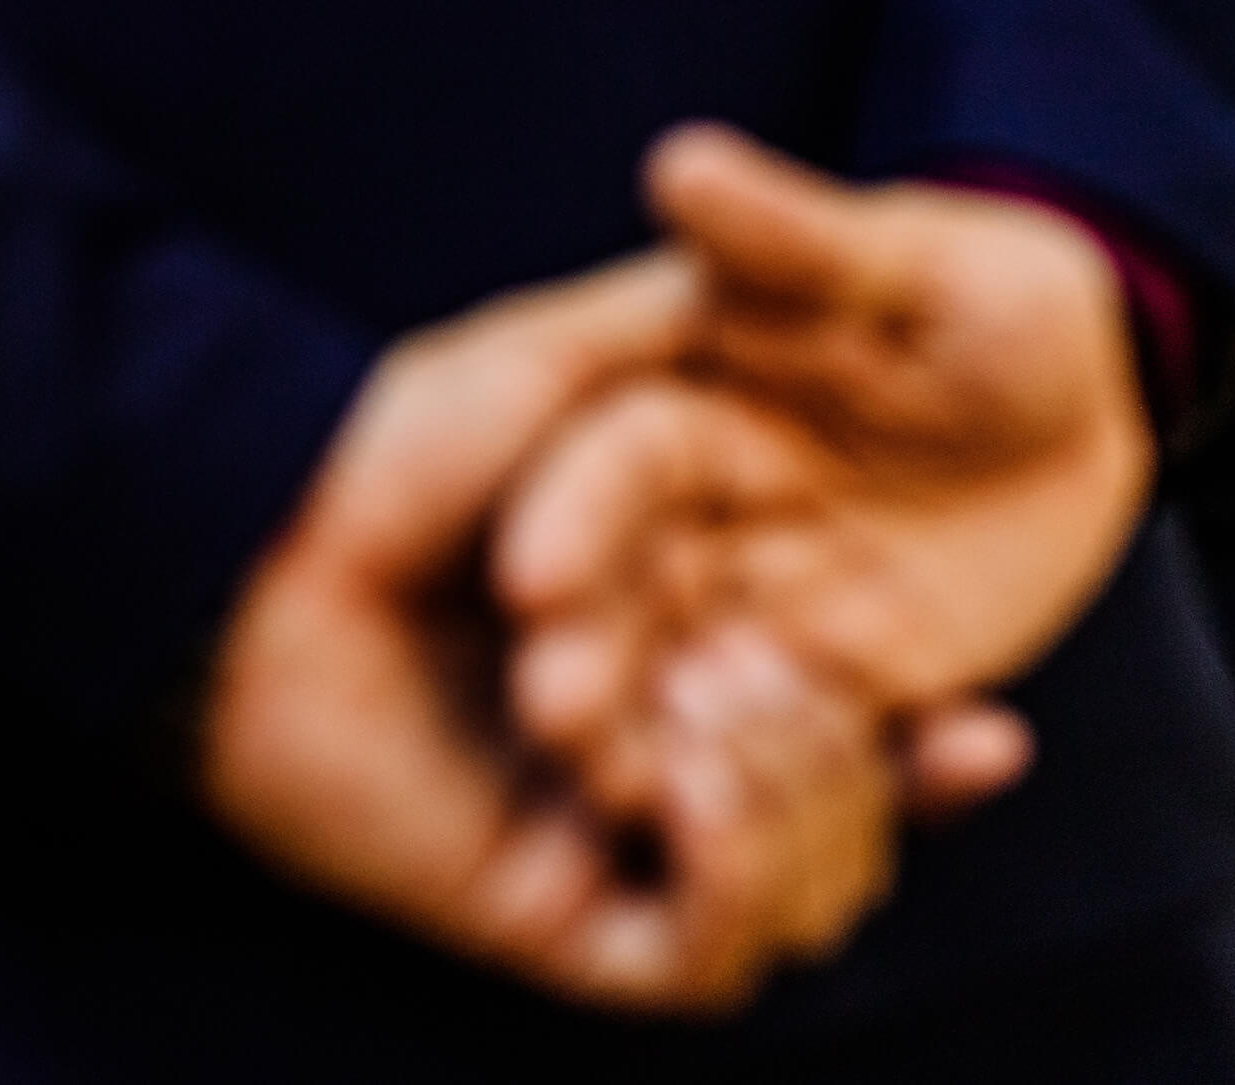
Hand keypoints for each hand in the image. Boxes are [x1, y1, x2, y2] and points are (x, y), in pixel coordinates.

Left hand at [203, 253, 897, 1011]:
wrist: (254, 572)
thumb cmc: (388, 465)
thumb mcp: (549, 367)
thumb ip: (675, 327)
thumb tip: (770, 278)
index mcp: (684, 645)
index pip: (851, 716)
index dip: (928, 732)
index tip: (980, 719)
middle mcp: (663, 747)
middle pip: (848, 808)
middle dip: (842, 746)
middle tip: (757, 668)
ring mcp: (614, 838)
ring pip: (806, 889)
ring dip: (794, 804)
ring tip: (698, 716)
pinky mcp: (560, 914)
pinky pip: (709, 956)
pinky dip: (732, 881)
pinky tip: (680, 788)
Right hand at [498, 125, 1147, 788]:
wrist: (1071, 408)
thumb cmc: (987, 306)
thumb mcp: (906, 262)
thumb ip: (786, 232)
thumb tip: (681, 163)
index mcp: (679, 404)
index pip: (607, 463)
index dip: (566, 517)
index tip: (528, 579)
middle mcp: (689, 514)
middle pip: (621, 587)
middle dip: (584, 651)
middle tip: (554, 720)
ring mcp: (747, 598)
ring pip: (682, 672)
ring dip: (656, 734)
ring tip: (636, 795)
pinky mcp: (816, 673)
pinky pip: (786, 730)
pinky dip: (775, 765)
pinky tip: (765, 803)